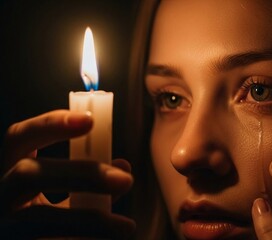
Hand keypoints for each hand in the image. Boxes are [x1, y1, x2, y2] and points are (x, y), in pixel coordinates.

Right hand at [0, 110, 134, 238]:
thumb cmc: (38, 219)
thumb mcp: (57, 196)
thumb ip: (85, 181)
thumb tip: (123, 167)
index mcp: (7, 171)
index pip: (20, 137)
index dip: (51, 125)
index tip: (89, 121)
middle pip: (28, 174)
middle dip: (81, 174)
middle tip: (125, 180)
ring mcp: (2, 226)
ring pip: (39, 219)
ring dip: (89, 221)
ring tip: (125, 227)